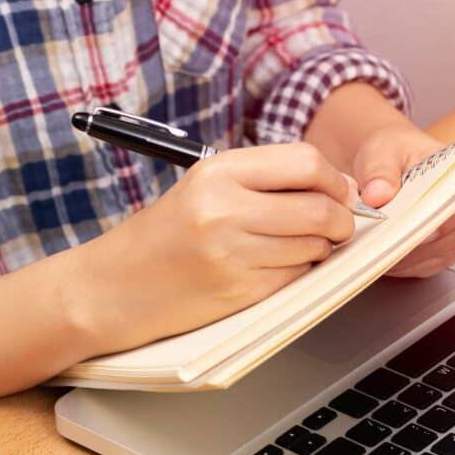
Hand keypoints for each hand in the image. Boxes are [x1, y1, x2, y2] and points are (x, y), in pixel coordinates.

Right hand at [71, 143, 357, 354]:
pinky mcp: (238, 291)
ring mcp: (232, 254)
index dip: (334, 179)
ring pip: (314, 246)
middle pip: (320, 208)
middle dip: (342, 219)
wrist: (112, 288)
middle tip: (339, 224)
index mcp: (217, 172)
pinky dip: (300, 271)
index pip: (306, 163)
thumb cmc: (163, 236)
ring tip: (299, 245)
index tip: (340, 191)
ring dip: (321, 248)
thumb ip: (267, 180)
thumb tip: (342, 187)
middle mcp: (225, 209)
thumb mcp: (204, 187)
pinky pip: (296, 276)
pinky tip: (277, 266)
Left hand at [354, 121, 454, 277]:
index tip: (403, 227)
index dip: (431, 222)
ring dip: (395, 253)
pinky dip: (393, 262)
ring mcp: (454, 238)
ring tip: (371, 237)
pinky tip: (377, 247)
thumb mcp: (383, 150)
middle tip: (374, 234)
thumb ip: (380, 170)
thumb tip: (378, 193)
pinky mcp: (438, 256)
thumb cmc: (394, 154)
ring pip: (425, 258)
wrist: (389, 165)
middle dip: (404, 239)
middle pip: (441, 240)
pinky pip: (415, 269)